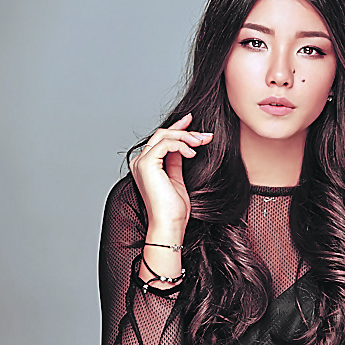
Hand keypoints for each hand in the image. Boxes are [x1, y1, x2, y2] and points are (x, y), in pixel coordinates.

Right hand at [129, 113, 212, 238]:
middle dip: (185, 131)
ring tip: (203, 142)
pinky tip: (192, 153)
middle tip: (205, 135)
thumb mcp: (177, 179)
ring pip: (164, 136)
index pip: (161, 139)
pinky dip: (182, 145)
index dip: (177, 127)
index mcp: (145, 165)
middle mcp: (139, 162)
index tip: (191, 120)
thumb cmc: (174, 209)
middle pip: (162, 134)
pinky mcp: (146, 164)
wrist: (170, 223)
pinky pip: (166, 144)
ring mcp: (141, 162)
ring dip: (187, 137)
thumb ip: (176, 162)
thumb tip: (183, 148)